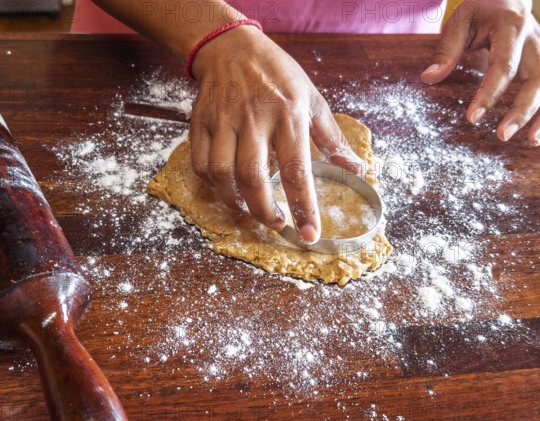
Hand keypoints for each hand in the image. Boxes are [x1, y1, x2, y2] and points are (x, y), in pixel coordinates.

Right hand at [190, 26, 366, 243]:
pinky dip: (212, 185)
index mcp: (288, 115)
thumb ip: (332, 138)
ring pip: (222, 174)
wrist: (232, 48)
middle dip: (265, 212)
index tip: (308, 235)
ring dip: (235, 202)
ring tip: (250, 209)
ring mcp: (223, 121)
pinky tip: (226, 188)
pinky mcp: (200, 123)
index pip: (296, 170)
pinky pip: (201, 164)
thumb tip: (356, 169)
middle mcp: (254, 119)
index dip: (303, 207)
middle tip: (277, 224)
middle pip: (254, 178)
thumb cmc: (278, 75)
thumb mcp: (312, 99)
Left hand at [421, 0, 539, 144]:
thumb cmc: (480, 10)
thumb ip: (446, 51)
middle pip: (536, 79)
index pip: (503, 66)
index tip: (472, 118)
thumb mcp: (459, 22)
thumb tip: (428, 78)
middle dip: (521, 110)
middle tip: (501, 135)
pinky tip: (537, 135)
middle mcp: (534, 40)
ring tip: (530, 141)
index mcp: (511, 28)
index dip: (489, 94)